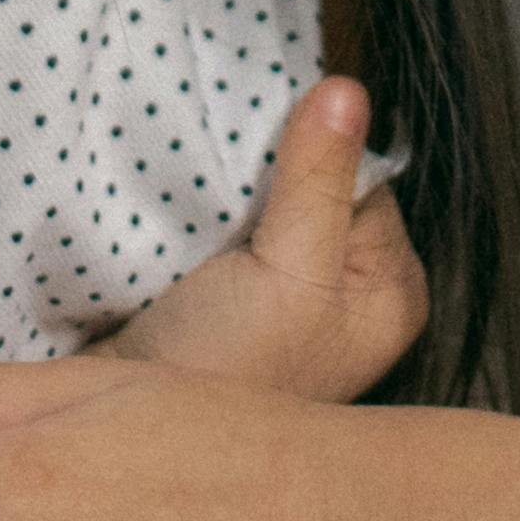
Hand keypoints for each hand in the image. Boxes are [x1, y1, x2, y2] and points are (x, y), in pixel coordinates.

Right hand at [114, 77, 427, 401]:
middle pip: (316, 181)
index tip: (264, 162)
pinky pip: (227, 224)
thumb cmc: (226, 370)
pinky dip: (201, 213)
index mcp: (389, 290)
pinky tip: (178, 226)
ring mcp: (289, 297)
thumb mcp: (286, 272)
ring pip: (268, 199)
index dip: (316, 152)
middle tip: (225, 187)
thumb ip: (318, 180)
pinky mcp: (230, 296)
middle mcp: (350, 293)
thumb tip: (348, 88)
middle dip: (271, 169)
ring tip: (198, 208)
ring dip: (229, 190)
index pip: (367, 174)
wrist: (130, 431)